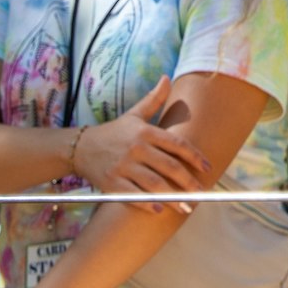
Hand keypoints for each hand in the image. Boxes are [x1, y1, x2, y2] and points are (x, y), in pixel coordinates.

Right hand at [74, 76, 212, 211]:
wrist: (80, 147)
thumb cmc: (113, 132)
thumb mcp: (133, 114)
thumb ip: (153, 99)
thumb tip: (166, 77)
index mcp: (145, 131)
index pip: (176, 144)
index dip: (194, 156)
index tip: (207, 167)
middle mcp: (136, 148)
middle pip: (169, 166)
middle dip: (188, 182)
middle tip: (200, 193)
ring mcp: (124, 166)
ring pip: (154, 183)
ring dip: (173, 198)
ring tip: (186, 207)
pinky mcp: (112, 182)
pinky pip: (134, 195)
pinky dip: (147, 204)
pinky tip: (160, 210)